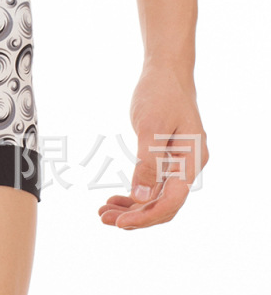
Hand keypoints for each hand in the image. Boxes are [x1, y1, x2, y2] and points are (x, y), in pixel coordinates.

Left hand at [99, 62, 208, 229]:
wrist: (165, 71)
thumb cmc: (160, 93)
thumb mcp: (151, 127)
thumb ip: (147, 161)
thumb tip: (141, 197)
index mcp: (191, 160)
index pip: (172, 200)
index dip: (146, 216)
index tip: (120, 223)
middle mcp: (188, 166)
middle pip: (163, 204)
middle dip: (134, 217)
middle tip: (102, 218)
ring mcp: (178, 164)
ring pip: (156, 198)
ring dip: (131, 209)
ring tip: (102, 213)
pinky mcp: (166, 159)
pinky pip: (151, 186)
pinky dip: (133, 195)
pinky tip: (113, 200)